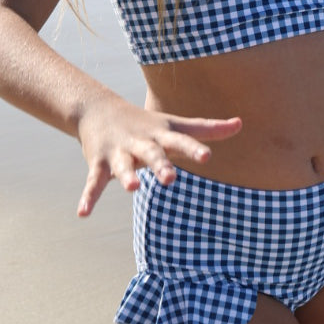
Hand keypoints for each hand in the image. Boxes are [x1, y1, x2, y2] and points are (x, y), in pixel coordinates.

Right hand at [75, 99, 241, 215]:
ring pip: (123, 166)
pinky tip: (82, 214)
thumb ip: (208, 128)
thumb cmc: (146, 122)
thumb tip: (241, 124)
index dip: (195, 148)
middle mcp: (141, 142)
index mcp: (162, 134)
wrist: (98, 109)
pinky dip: (88, 198)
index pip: (182, 140)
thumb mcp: (175, 123)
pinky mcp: (99, 163)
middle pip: (153, 153)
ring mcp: (119, 153)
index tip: (208, 157)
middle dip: (161, 165)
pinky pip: (94, 182)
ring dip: (126, 176)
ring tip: (132, 189)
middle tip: (170, 179)